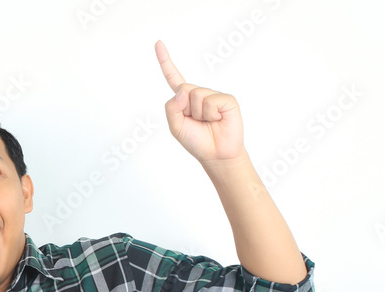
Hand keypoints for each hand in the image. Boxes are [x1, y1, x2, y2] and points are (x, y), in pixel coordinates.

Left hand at [156, 40, 244, 164]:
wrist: (216, 154)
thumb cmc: (196, 141)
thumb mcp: (175, 127)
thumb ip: (172, 108)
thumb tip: (183, 90)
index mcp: (184, 99)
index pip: (173, 77)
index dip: (165, 60)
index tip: (158, 43)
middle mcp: (199, 93)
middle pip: (184, 89)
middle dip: (186, 108)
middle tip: (196, 122)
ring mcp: (213, 95)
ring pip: (196, 95)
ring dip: (199, 114)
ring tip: (208, 123)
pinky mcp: (226, 100)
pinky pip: (211, 101)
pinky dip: (211, 114)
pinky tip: (218, 120)